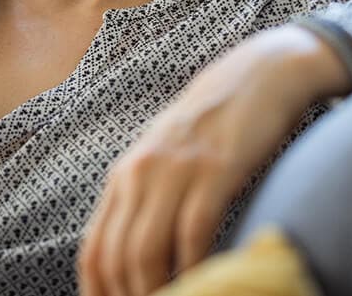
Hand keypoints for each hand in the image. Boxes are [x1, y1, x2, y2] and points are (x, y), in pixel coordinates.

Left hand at [77, 27, 339, 295]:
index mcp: (123, 178)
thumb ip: (148, 202)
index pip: (94, 249)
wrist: (258, 76)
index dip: (97, 289)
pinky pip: (193, 231)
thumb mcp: (167, 163)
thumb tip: (137, 258)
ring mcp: (174, 171)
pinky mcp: (215, 170)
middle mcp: (139, 174)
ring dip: (159, 289)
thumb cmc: (215, 129)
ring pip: (148, 249)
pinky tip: (207, 282)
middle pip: (118, 256)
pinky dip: (195, 266)